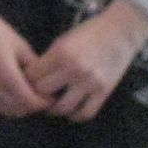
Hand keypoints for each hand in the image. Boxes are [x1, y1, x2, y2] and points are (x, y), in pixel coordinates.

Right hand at [0, 10, 47, 117]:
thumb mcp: (20, 46)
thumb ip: (33, 67)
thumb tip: (45, 82)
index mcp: (5, 73)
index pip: (28, 99)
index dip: (42, 103)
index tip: (52, 99)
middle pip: (17, 109)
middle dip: (32, 107)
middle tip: (43, 100)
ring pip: (4, 111)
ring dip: (19, 109)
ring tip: (29, 100)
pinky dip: (5, 107)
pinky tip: (13, 99)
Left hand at [28, 0, 147, 121]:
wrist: (121, 31)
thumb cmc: (90, 32)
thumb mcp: (65, 39)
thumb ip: (50, 58)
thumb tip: (34, 77)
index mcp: (61, 52)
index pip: (33, 75)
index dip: (27, 80)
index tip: (28, 82)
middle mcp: (74, 69)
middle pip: (43, 92)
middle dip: (38, 94)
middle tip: (38, 95)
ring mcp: (90, 82)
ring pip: (62, 107)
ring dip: (54, 109)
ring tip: (53, 105)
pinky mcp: (103, 92)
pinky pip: (85, 113)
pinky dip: (75, 115)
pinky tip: (72, 110)